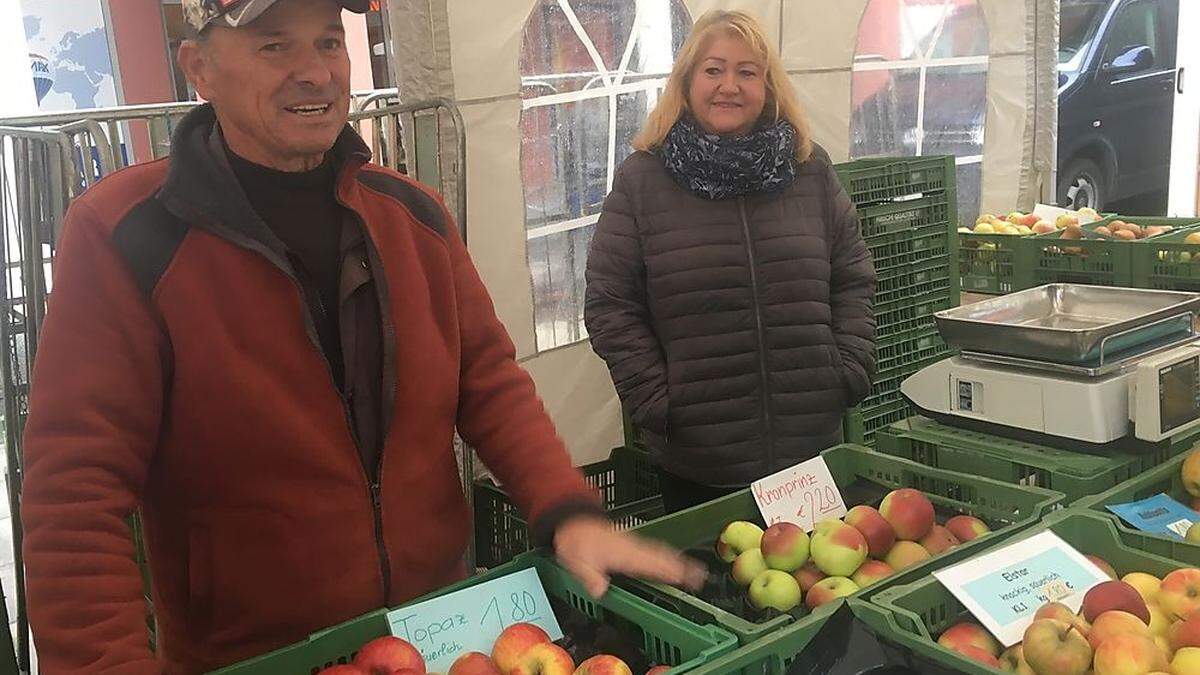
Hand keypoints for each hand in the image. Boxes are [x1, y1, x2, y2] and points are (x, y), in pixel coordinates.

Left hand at [553, 516, 706, 598]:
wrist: (573, 522)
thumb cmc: (576, 543)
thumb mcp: (577, 562)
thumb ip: (589, 576)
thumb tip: (600, 590)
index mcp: (623, 554)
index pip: (650, 563)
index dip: (668, 570)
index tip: (685, 577)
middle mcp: (633, 548)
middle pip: (662, 556)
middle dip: (682, 566)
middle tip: (701, 576)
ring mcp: (634, 545)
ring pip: (661, 552)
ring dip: (679, 561)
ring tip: (696, 571)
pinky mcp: (632, 545)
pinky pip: (655, 551)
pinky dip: (668, 557)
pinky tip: (673, 562)